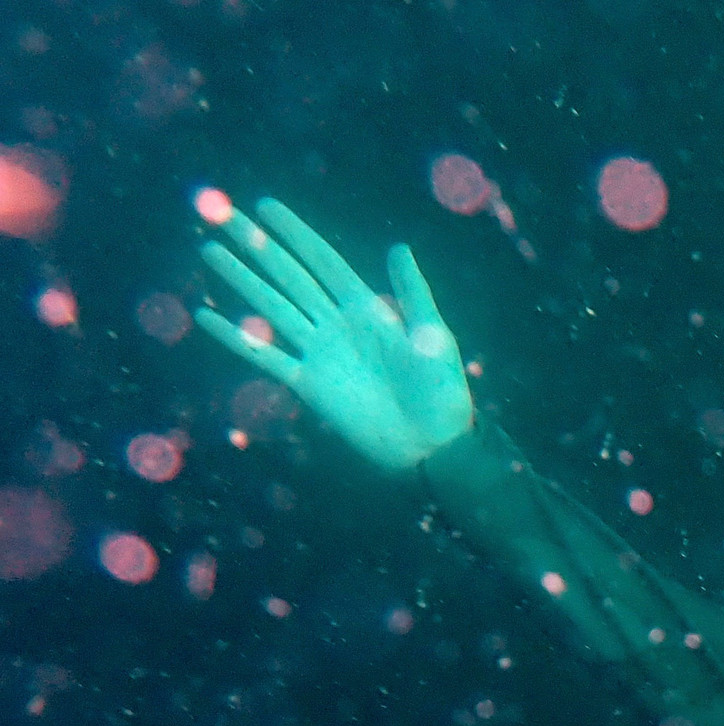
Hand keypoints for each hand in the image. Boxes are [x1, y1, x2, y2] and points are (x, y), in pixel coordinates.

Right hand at [194, 196, 473, 472]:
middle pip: (290, 277)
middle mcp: (337, 325)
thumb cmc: (441, 393)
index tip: (266, 205)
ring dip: (241, 279)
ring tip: (210, 250)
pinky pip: (264, 357)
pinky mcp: (308, 385)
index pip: (324, 262)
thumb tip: (397, 246)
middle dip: (257, 245)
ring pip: (271, 307)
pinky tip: (206, 316)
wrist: (432, 447)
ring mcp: (320, 353)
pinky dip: (235, 338)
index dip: (296, 234)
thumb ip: (413, 294)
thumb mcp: (434, 338)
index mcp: (368, 310)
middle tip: (223, 214)